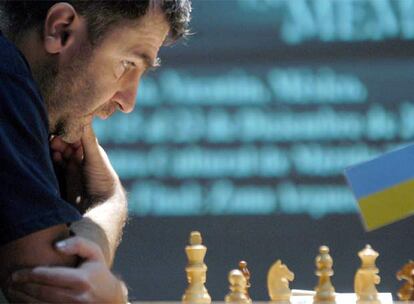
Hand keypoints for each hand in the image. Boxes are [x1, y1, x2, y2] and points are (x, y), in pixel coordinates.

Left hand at [7, 237, 126, 302]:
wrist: (110, 298)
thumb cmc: (98, 273)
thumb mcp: (94, 253)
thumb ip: (77, 243)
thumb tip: (56, 246)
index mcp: (82, 280)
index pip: (49, 277)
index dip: (30, 274)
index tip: (17, 273)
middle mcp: (77, 298)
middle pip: (42, 293)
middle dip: (24, 287)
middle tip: (11, 281)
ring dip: (23, 299)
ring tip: (14, 291)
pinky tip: (24, 301)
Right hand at [51, 125, 119, 205]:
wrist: (102, 205)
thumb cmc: (102, 179)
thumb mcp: (94, 157)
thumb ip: (87, 139)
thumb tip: (84, 113)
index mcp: (90, 149)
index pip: (75, 134)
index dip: (67, 131)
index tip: (60, 131)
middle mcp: (81, 156)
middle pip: (65, 143)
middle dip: (58, 140)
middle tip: (53, 142)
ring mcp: (72, 167)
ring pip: (59, 153)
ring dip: (54, 150)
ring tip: (53, 151)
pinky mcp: (65, 178)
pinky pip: (56, 165)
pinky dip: (53, 160)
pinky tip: (53, 159)